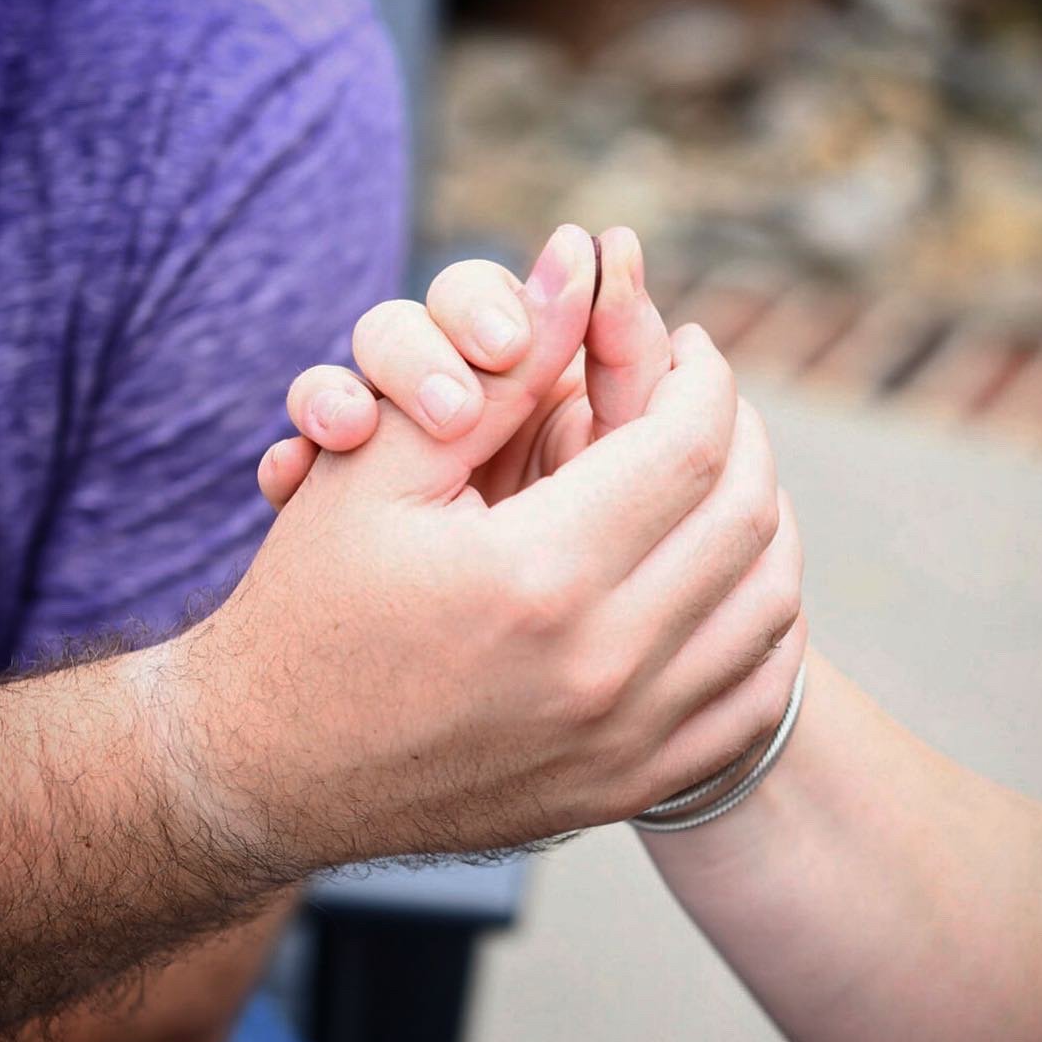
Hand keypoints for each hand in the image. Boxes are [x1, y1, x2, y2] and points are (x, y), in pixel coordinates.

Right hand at [225, 225, 803, 864]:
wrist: (272, 767)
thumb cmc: (310, 605)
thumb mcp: (375, 467)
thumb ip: (494, 364)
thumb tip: (583, 258)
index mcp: (537, 574)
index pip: (691, 444)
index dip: (702, 377)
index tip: (685, 350)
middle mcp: (600, 666)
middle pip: (746, 519)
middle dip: (742, 436)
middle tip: (704, 404)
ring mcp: (624, 739)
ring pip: (769, 606)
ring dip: (763, 522)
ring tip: (718, 479)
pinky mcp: (627, 783)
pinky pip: (757, 698)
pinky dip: (765, 627)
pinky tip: (727, 582)